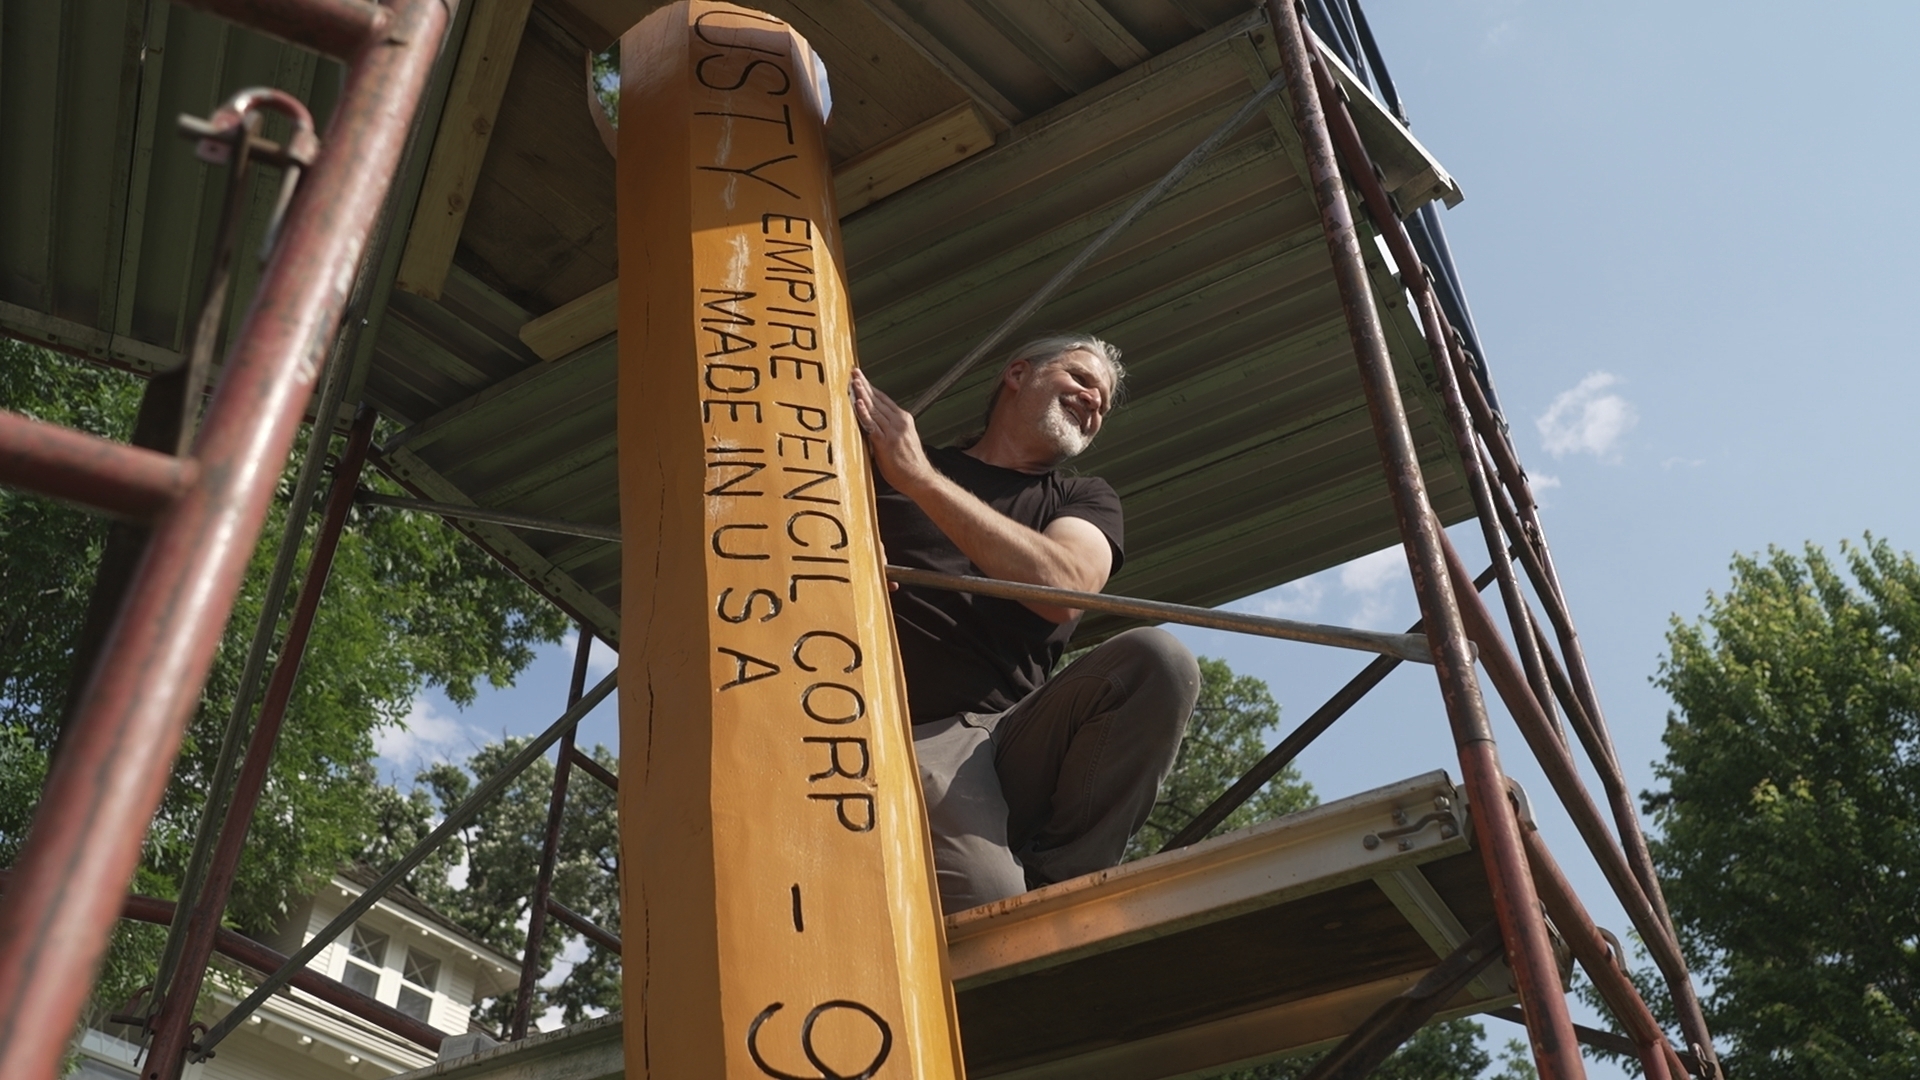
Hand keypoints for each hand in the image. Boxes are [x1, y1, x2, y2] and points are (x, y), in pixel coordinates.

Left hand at [850, 369, 933, 494]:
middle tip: (853, 372)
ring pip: (874, 409)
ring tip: (853, 382)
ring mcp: (893, 432)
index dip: (871, 387)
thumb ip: (888, 429)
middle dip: (864, 384)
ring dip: (862, 394)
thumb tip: (873, 425)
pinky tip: (858, 403)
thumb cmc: (909, 464)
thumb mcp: (902, 440)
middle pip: (877, 399)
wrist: (920, 479)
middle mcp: (899, 422)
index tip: (860, 376)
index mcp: (903, 419)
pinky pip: (872, 425)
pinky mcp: (886, 443)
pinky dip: (865, 413)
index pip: (883, 399)